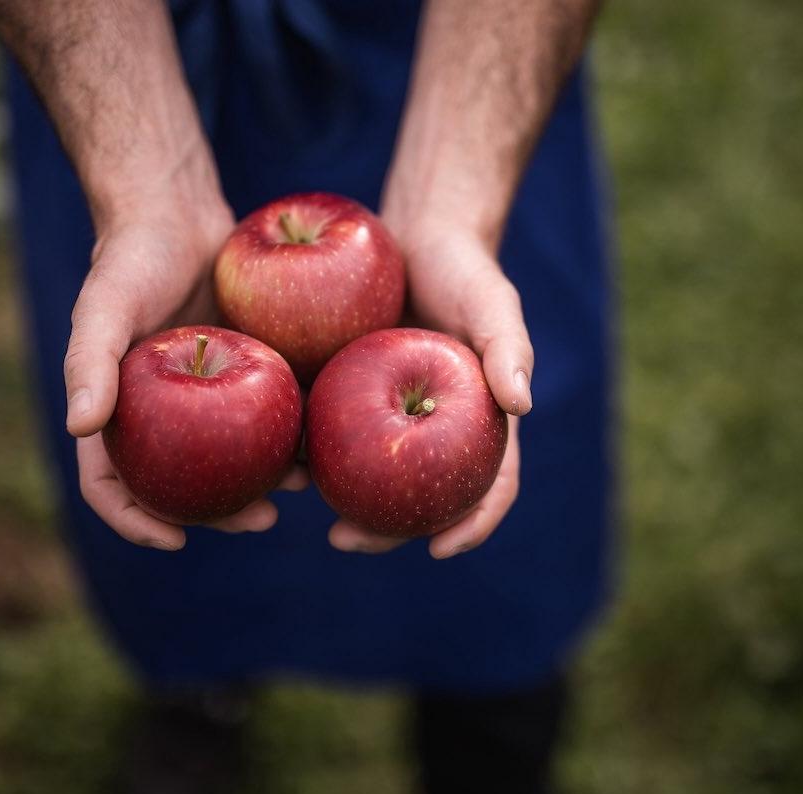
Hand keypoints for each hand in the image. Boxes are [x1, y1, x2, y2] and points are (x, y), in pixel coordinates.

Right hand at [66, 188, 307, 550]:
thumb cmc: (132, 255)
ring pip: (234, 457)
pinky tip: (322, 440)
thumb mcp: (105, 305)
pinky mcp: (246, 371)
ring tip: (305, 484)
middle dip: (221, 512)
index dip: (136, 521)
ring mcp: (206, 399)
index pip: (113, 484)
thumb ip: (88, 362)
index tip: (175, 541)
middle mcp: (162, 415)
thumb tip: (79, 429)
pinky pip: (266, 414)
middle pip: (185, 484)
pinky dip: (290, 433)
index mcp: (119, 412)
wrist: (181, 212)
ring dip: (266, 480)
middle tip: (263, 521)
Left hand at [328, 225, 532, 558]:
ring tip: (301, 502)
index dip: (471, 524)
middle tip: (344, 540)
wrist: (412, 235)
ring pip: (367, 476)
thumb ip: (508, 347)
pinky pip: (329, 431)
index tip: (440, 550)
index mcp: (478, 425)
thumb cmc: (464, 268)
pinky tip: (280, 454)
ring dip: (336, 498)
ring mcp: (387, 417)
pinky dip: (309, 449)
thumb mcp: (492, 301)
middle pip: (416, 498)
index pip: (488, 486)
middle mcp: (433, 432)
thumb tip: (522, 404)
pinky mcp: (347, 394)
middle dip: (384, 531)